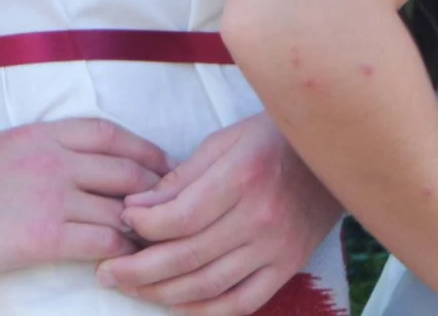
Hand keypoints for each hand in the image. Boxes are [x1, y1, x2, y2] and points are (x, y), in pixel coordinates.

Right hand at [0, 84, 170, 280]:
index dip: (141, 147)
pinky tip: (129, 260)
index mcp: (38, 134)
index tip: (159, 162)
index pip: (106, 132)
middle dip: (155, 189)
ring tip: (156, 238)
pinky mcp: (50, 236)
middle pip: (126, 170)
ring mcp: (55, 198)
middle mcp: (55, 161)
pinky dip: (123, 251)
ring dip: (143, 224)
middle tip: (170, 205)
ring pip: (122, 208)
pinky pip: (104, 242)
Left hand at [99, 113, 338, 315]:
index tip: (121, 220)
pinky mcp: (288, 268)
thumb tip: (136, 208)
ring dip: (164, 292)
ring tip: (130, 289)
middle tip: (106, 272)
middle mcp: (260, 219)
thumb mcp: (222, 142)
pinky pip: (244, 301)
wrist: (331, 156)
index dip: (144, 226)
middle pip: (189, 256)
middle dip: (139, 269)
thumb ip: (180, 178)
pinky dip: (208, 310)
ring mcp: (277, 249)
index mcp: (241, 179)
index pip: (182, 216)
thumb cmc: (269, 140)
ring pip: (211, 285)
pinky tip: (177, 305)